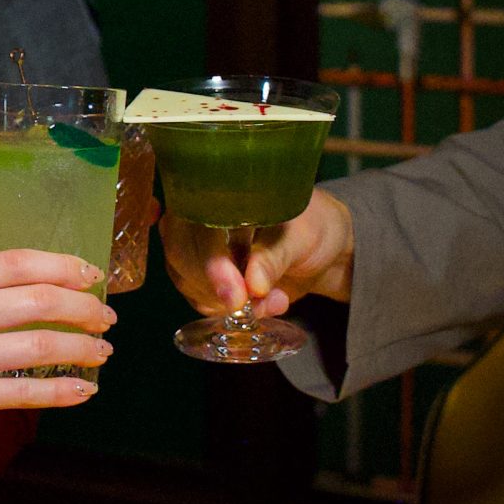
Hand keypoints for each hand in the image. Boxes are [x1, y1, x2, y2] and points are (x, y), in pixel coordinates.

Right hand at [0, 249, 116, 451]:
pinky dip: (63, 391)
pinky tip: (85, 390)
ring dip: (82, 348)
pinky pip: (25, 392)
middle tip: (106, 317)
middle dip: (84, 308)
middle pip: (38, 299)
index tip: (92, 274)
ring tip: (103, 352)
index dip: (63, 265)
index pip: (17, 262)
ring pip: (40, 345)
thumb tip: (23, 278)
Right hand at [159, 188, 355, 316]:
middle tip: (245, 306)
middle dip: (212, 285)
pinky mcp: (203, 276)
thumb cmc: (312, 229)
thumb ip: (274, 258)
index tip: (235, 292)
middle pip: (181, 251)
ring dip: (224, 301)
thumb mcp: (301, 238)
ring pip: (186, 278)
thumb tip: (251, 285)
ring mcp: (198, 247)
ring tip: (273, 301)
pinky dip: (227, 310)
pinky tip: (262, 307)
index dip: (210, 258)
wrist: (322, 251)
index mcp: (223, 193)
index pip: (199, 222)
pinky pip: (199, 298)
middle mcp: (200, 216)